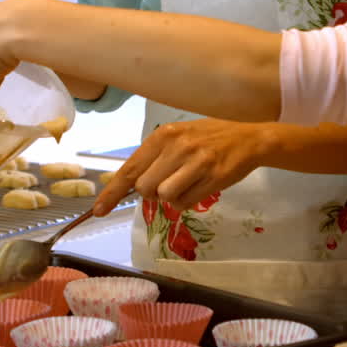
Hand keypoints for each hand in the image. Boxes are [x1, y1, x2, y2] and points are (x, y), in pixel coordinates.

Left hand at [92, 119, 268, 215]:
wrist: (249, 139)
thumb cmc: (209, 138)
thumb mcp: (178, 137)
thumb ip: (154, 157)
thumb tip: (127, 184)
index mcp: (164, 135)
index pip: (130, 169)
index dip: (112, 193)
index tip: (98, 211)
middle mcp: (177, 146)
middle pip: (144, 188)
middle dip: (152, 193)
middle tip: (168, 183)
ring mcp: (196, 162)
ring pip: (164, 196)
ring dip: (171, 198)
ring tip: (186, 184)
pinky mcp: (213, 178)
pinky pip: (185, 203)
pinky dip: (187, 202)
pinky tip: (199, 187)